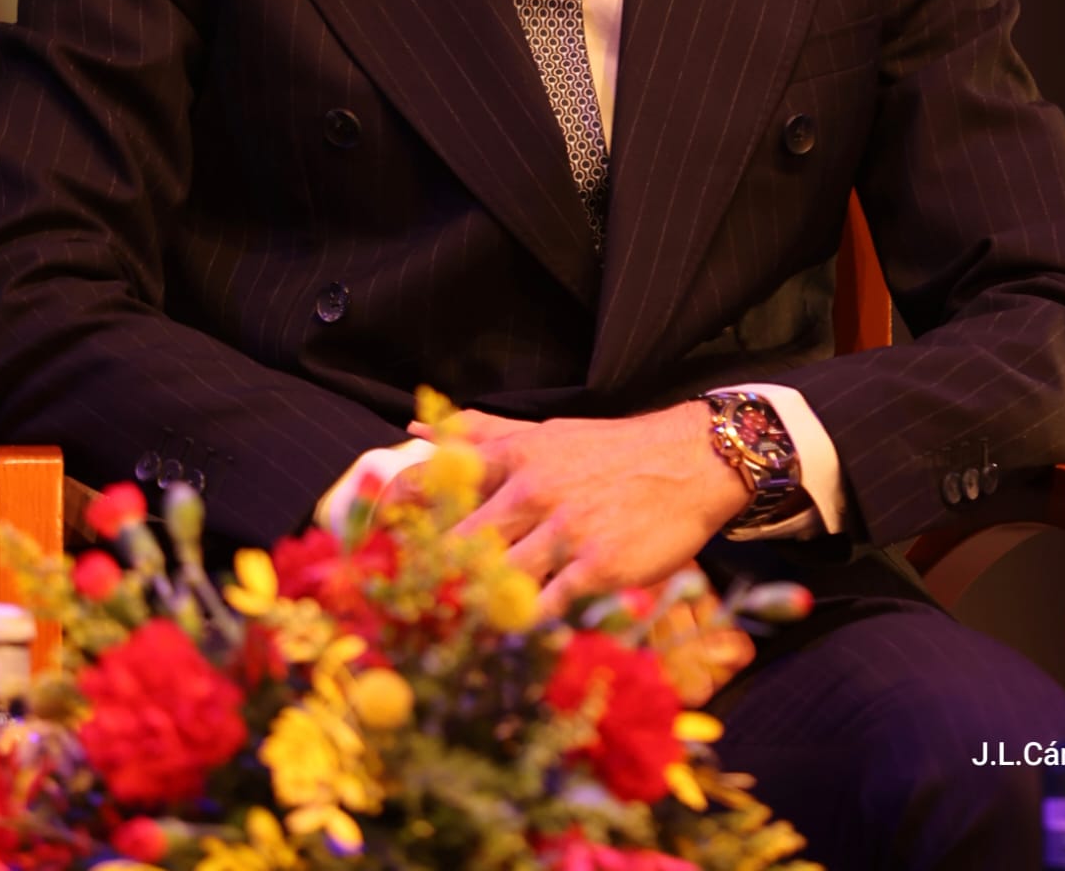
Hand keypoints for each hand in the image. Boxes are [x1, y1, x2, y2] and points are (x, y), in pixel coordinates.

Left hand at [408, 404, 749, 619]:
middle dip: (432, 577)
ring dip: (476, 607)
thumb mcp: (545, 433)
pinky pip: (547, 607)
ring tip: (453, 631)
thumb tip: (416, 429)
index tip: (376, 544)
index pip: (439, 484)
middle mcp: (532, 492)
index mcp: (515, 458)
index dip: (403, 516)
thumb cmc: (610, 451)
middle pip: (461, 542)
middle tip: (409, 606)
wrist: (688, 463)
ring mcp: (564, 531)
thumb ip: (480, 433)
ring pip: (500, 580)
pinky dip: (527, 624)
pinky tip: (514, 635)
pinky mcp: (596, 568)